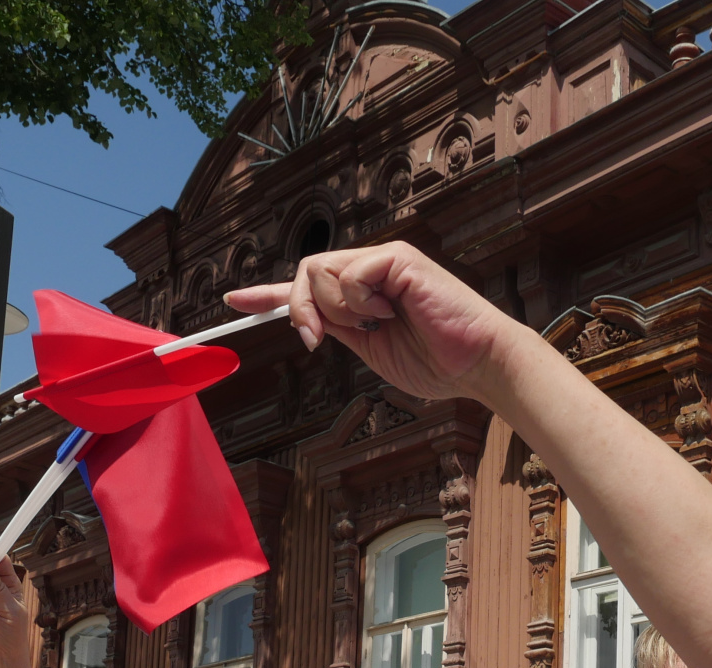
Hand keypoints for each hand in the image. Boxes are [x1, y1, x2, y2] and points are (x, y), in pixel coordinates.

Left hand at [223, 244, 517, 403]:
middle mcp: (371, 268)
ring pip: (320, 272)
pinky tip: (389, 312)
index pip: (306, 285)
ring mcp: (384, 260)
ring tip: (376, 323)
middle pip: (305, 273)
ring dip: (337, 310)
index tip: (234, 302)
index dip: (268, 294)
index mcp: (363, 292)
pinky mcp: (398, 258)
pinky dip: (359, 302)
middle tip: (315, 339)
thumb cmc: (436, 362)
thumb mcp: (370, 350)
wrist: (478, 364)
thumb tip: (303, 321)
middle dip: (299, 309)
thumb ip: (338, 329)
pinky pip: (349, 274)